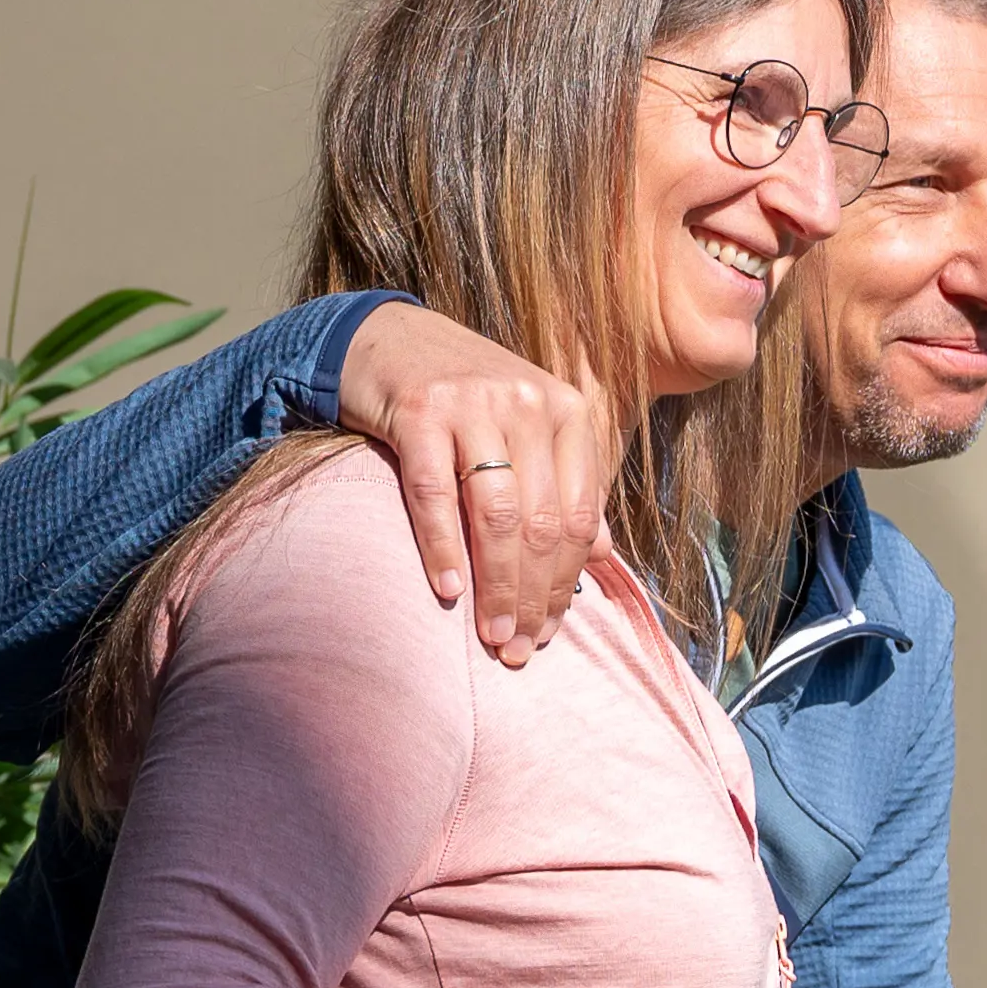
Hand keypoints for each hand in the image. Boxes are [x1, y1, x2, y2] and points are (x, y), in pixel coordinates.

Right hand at [337, 301, 612, 666]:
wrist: (387, 338)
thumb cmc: (464, 399)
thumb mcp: (524, 431)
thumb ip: (564, 485)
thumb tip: (599, 555)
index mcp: (566, 411)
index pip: (576, 515)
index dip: (565, 582)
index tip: (548, 633)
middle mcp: (527, 403)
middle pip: (540, 522)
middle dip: (532, 595)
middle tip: (517, 649)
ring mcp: (473, 403)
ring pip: (497, 514)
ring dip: (496, 585)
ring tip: (491, 635)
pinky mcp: (419, 409)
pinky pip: (435, 493)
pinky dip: (442, 547)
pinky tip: (449, 591)